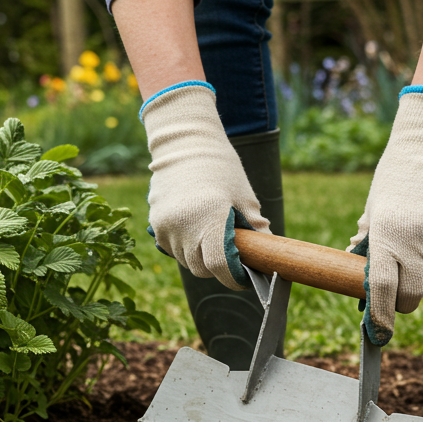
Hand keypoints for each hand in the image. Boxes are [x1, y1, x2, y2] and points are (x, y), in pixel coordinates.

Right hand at [142, 82, 269, 289]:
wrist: (184, 143)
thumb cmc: (221, 168)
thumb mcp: (245, 197)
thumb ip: (256, 230)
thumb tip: (266, 257)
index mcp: (209, 218)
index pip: (220, 266)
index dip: (234, 277)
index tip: (245, 277)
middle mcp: (183, 226)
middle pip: (202, 269)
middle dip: (219, 268)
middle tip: (233, 257)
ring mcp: (166, 227)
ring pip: (186, 261)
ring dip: (201, 258)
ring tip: (213, 238)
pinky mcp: (156, 224)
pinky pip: (173, 249)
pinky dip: (186, 248)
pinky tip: (196, 230)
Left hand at [350, 87, 422, 343]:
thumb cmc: (393, 184)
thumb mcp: (373, 214)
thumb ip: (369, 248)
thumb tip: (361, 285)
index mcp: (385, 238)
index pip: (382, 289)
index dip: (381, 317)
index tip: (379, 335)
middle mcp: (414, 243)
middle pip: (412, 295)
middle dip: (404, 301)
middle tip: (398, 293)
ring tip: (417, 256)